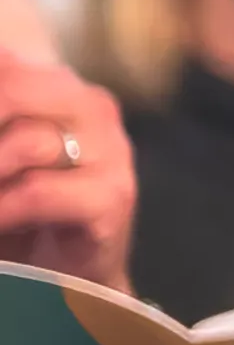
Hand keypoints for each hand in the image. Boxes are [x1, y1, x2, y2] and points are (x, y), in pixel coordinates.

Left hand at [0, 56, 132, 291]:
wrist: (69, 281)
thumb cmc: (15, 212)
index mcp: (59, 87)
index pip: (3, 64)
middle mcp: (92, 107)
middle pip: (14, 89)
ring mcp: (110, 152)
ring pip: (27, 143)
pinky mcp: (112, 198)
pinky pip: (39, 193)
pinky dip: (0, 209)